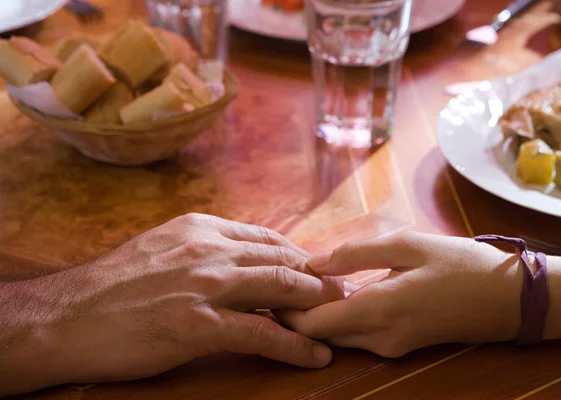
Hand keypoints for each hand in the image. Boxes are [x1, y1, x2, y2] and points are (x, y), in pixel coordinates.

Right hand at [39, 214, 342, 385]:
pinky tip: (315, 355)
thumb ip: (201, 250)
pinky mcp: (199, 325)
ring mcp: (205, 285)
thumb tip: (236, 259)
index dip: (298, 254)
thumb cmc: (112, 286)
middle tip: (345, 290)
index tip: (318, 268)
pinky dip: (295, 345)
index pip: (266, 238)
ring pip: (281, 287)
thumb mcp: (161, 250)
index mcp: (200, 229)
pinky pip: (262, 333)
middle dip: (319, 275)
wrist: (67, 315)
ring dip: (318, 303)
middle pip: (282, 259)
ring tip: (343, 315)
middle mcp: (208, 250)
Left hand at [277, 232, 522, 357]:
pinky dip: (339, 317)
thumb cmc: (460, 264)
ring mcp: (390, 347)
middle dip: (295, 311)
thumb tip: (312, 262)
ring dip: (317, 314)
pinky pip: (357, 336)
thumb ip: (355, 254)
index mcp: (379, 310)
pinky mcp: (399, 347)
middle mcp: (380, 338)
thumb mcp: (407, 245)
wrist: (508, 299)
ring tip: (301, 282)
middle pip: (319, 334)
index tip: (264, 288)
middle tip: (277, 281)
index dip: (283, 310)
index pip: (313, 323)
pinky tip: (336, 291)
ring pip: (336, 336)